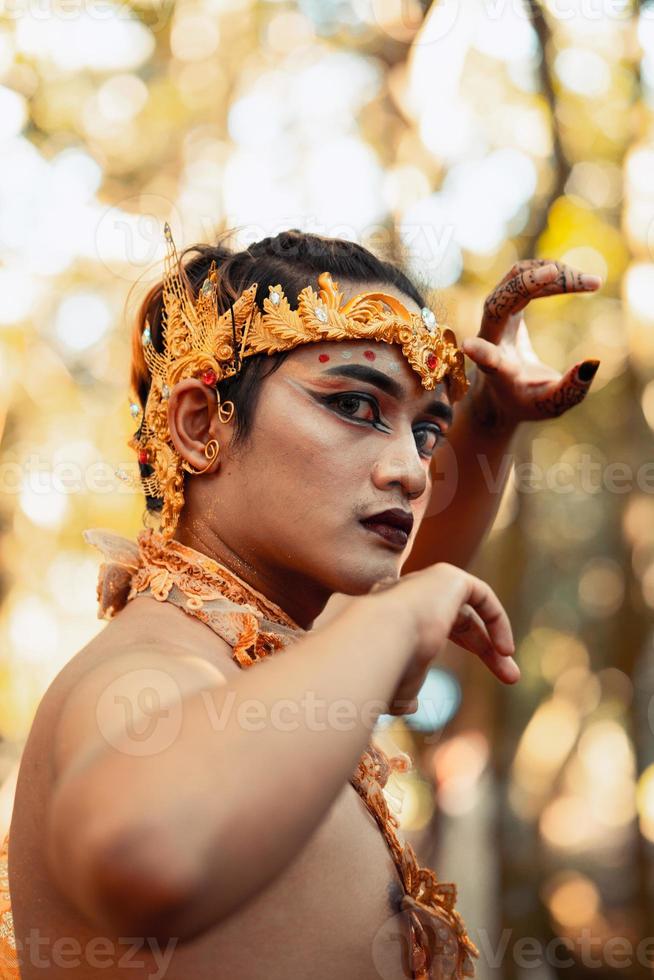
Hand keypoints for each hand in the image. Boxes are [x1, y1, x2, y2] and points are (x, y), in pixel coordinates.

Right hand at [368, 564, 518, 715]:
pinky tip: (504, 650)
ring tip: (511, 674)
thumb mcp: (395, 688)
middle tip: (510, 678)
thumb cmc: (383, 669)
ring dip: (494, 641)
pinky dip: (497, 620)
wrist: (377, 638)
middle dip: (485, 650)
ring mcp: (427, 582)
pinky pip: (481, 595)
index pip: (435, 626)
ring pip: (470, 612)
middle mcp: (410, 594)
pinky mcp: (447, 576)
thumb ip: (403, 694)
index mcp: (396, 617)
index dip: (465, 647)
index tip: (483, 679)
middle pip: (459, 620)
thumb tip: (411, 707)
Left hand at [461, 259, 601, 433]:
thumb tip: (591, 364)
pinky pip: (522, 276)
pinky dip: (550, 273)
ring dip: (550, 274)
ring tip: (591, 282)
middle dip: (533, 284)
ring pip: (513, 280)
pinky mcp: (505, 303)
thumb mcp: (551, 404)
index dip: (481, 353)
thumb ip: (571, 389)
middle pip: (500, 301)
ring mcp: (495, 316)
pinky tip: (578, 280)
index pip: (486, 360)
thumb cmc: (526, 400)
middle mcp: (490, 337)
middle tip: (583, 281)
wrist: (501, 390)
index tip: (469, 346)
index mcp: (497, 370)